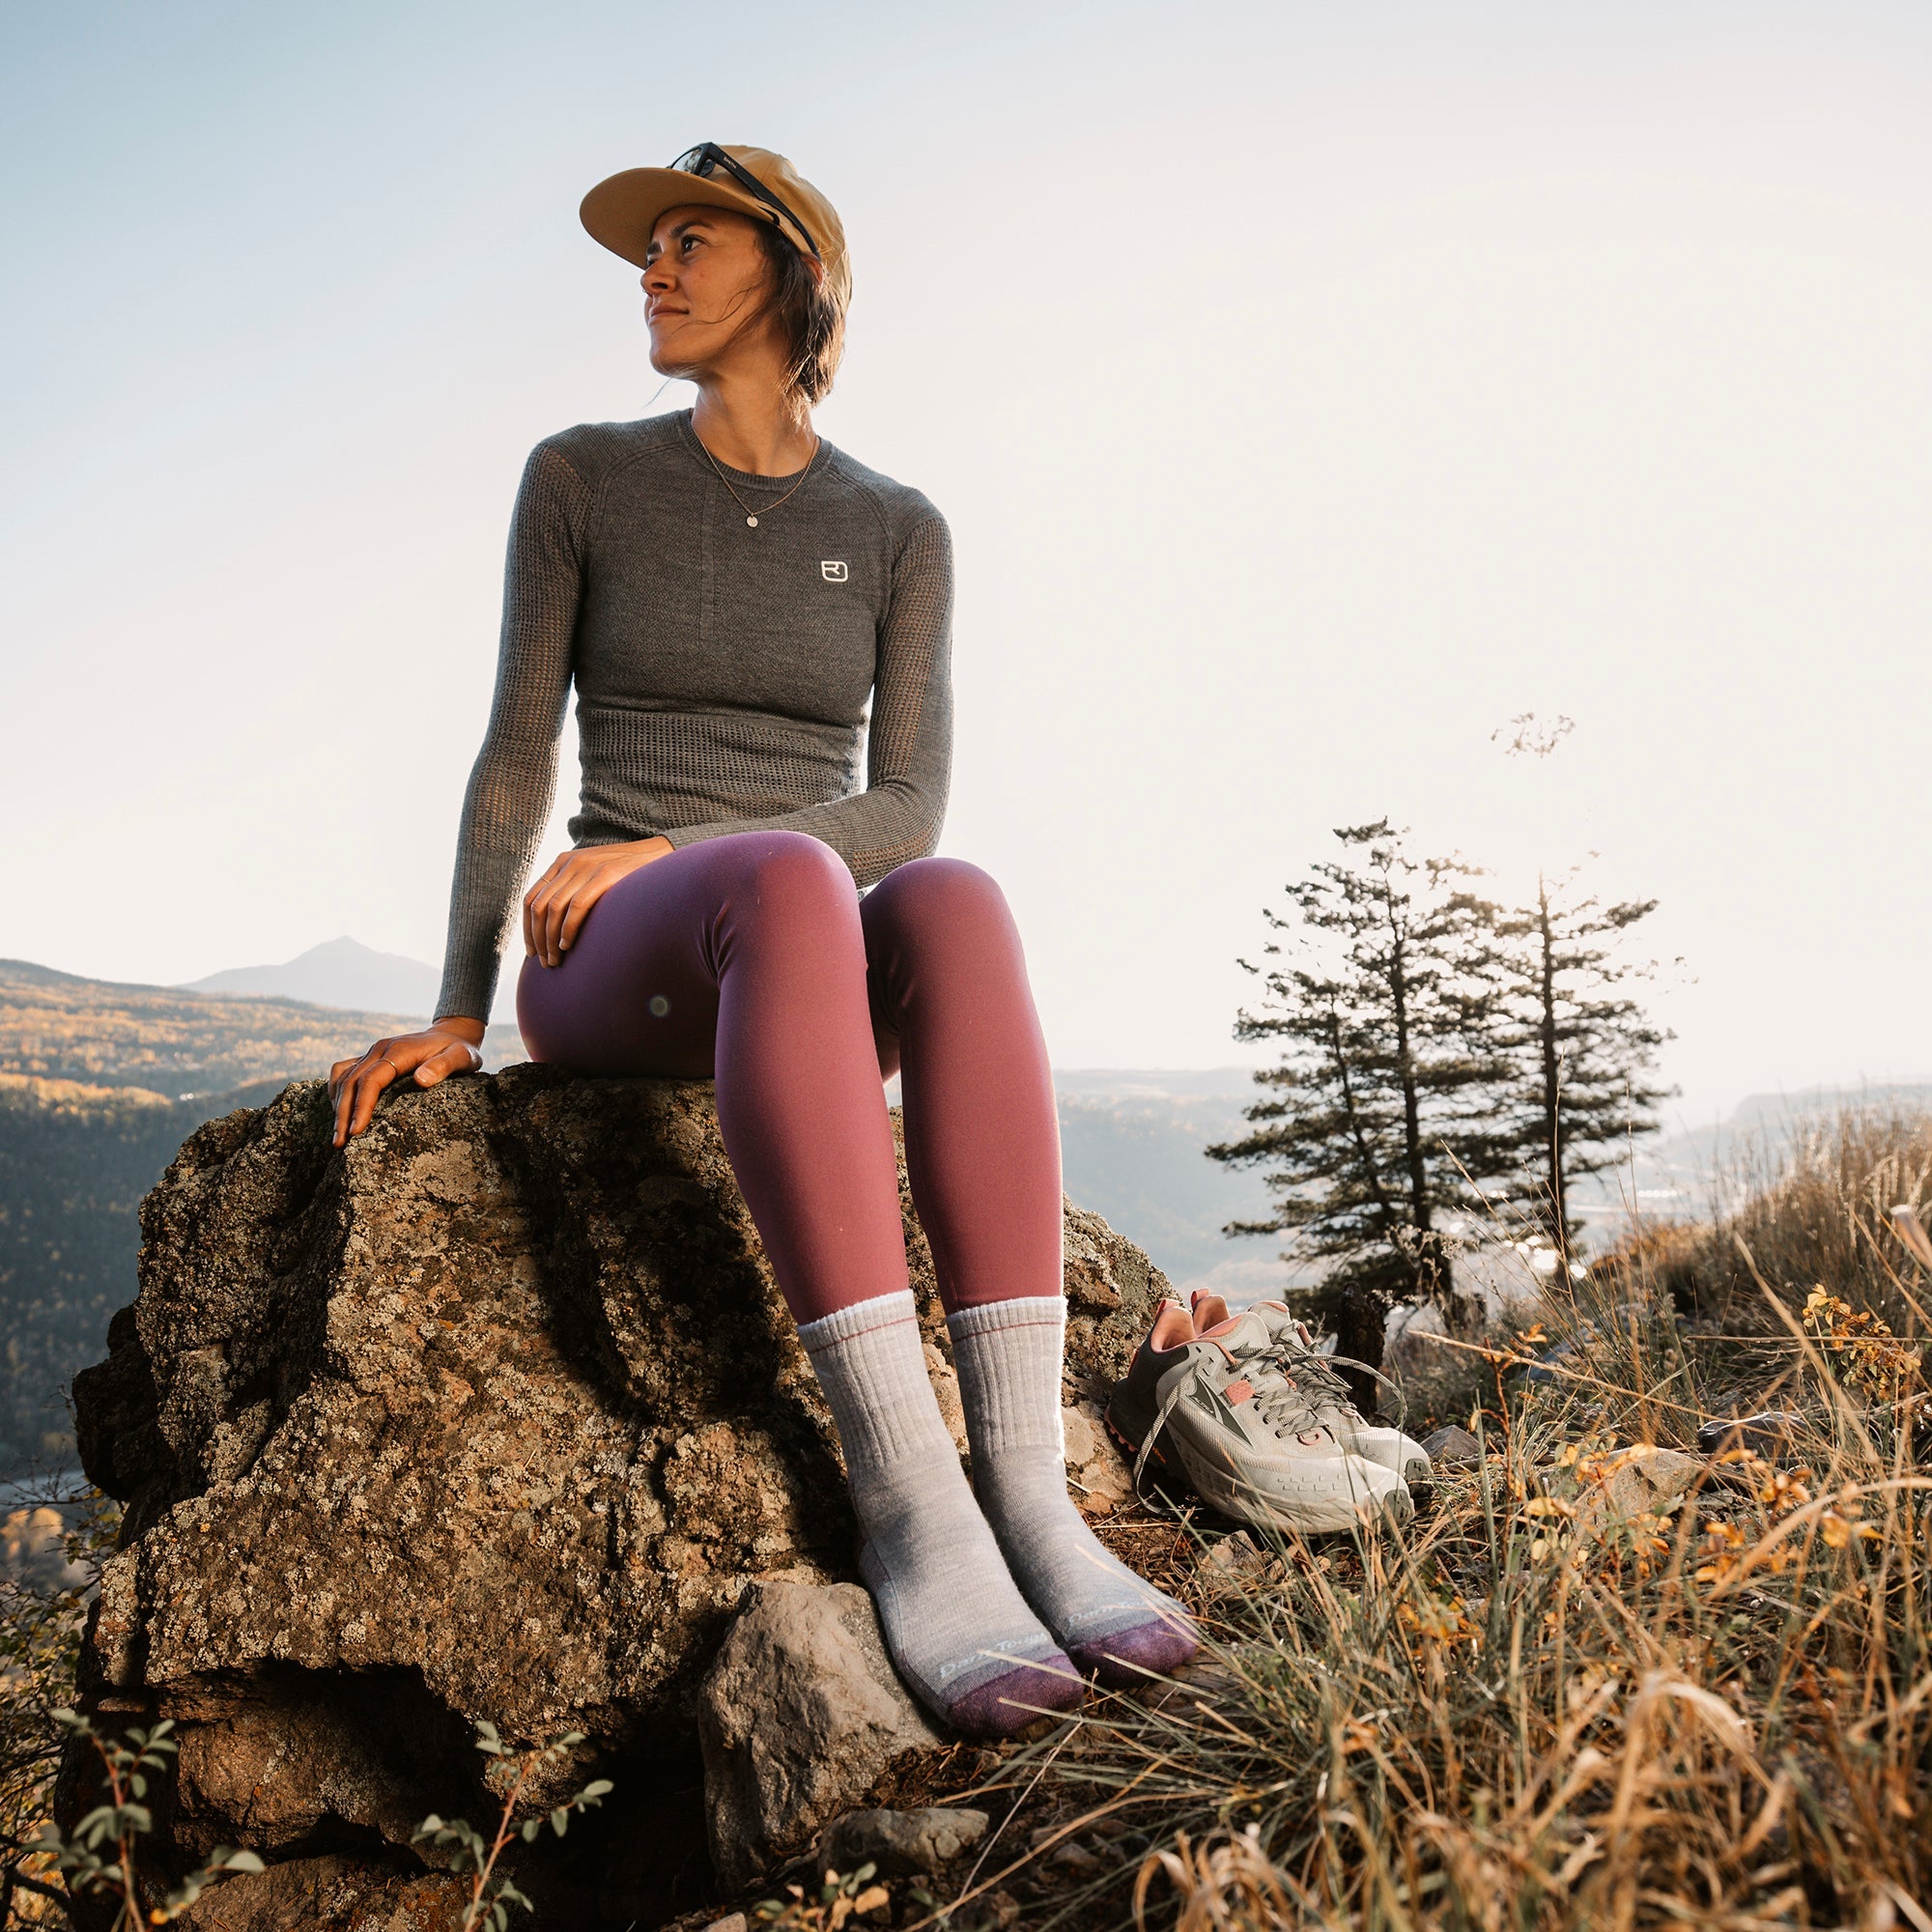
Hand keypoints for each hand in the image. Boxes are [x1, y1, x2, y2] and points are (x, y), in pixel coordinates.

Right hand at [328, 1017, 486, 1147]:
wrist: (451, 1034)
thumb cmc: (458, 1050)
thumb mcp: (461, 1057)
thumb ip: (443, 1066)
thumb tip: (421, 1080)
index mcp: (398, 1051)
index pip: (371, 1080)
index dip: (361, 1106)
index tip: (356, 1131)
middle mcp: (379, 1049)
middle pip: (350, 1082)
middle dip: (342, 1114)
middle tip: (339, 1143)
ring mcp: (372, 1052)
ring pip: (343, 1077)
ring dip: (337, 1105)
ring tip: (338, 1136)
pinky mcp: (369, 1058)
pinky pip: (344, 1072)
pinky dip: (337, 1092)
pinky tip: (339, 1112)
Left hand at [522, 837, 672, 967]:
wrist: (661, 858)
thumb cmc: (628, 877)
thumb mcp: (594, 878)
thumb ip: (574, 892)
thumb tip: (555, 927)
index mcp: (562, 863)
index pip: (530, 898)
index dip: (527, 928)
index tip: (532, 951)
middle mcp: (569, 863)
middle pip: (538, 906)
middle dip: (537, 938)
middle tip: (544, 962)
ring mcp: (586, 867)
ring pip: (553, 909)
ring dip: (550, 939)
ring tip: (555, 960)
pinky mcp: (605, 875)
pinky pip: (576, 907)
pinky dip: (568, 929)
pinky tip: (567, 945)